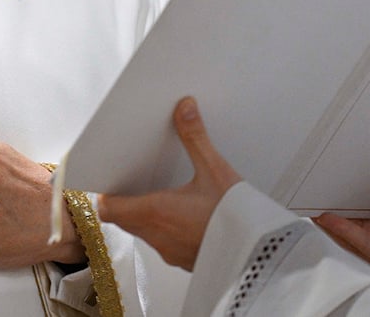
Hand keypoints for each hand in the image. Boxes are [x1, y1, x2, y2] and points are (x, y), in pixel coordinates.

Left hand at [96, 96, 240, 270]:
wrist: (263, 256)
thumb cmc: (239, 220)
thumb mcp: (215, 170)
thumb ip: (195, 137)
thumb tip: (184, 109)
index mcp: (156, 211)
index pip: (108, 209)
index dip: (106, 194)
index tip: (111, 179)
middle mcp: (158, 235)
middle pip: (122, 220)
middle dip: (124, 201)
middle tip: (132, 181)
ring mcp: (170, 252)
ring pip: (142, 233)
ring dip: (144, 216)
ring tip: (157, 194)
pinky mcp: (185, 262)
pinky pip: (162, 244)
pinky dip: (163, 229)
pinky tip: (181, 216)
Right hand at [313, 113, 369, 301]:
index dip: (360, 204)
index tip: (342, 191)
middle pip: (364, 227)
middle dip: (342, 216)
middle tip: (320, 202)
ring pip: (359, 237)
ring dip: (338, 225)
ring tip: (315, 212)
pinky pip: (365, 247)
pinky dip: (346, 234)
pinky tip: (330, 222)